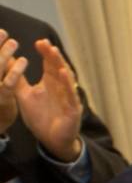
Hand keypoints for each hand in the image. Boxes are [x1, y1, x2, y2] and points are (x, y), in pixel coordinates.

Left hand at [0, 35, 84, 159]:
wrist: (51, 140)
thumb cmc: (41, 118)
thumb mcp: (24, 96)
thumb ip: (17, 80)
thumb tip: (8, 63)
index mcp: (50, 83)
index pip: (49, 64)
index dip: (45, 53)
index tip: (38, 42)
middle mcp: (61, 87)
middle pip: (58, 67)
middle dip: (52, 55)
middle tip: (45, 43)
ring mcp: (68, 97)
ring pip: (67, 78)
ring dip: (61, 65)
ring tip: (54, 52)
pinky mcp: (72, 109)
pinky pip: (71, 94)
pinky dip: (68, 84)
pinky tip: (64, 73)